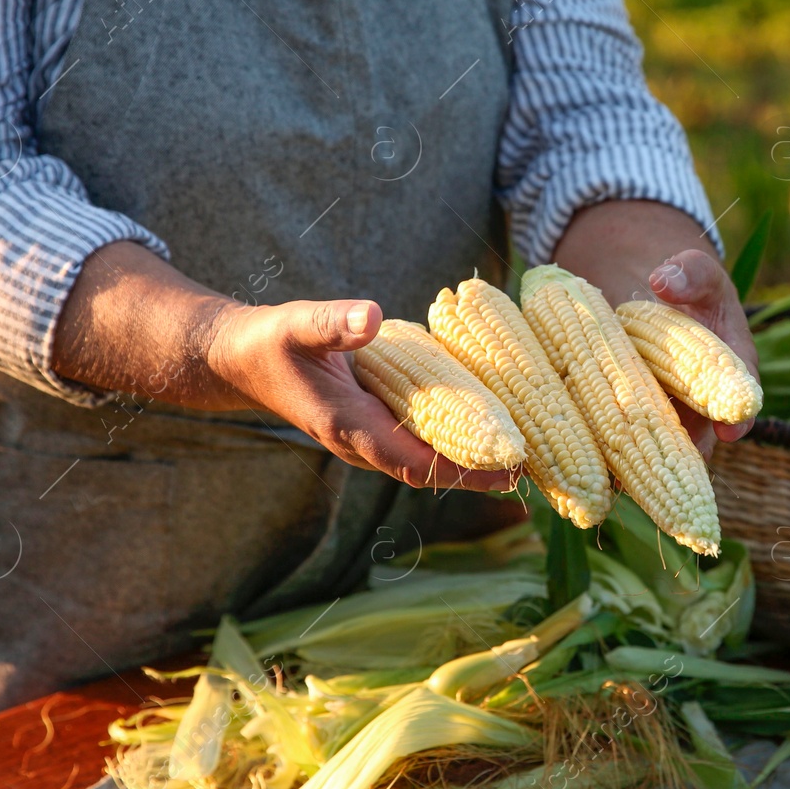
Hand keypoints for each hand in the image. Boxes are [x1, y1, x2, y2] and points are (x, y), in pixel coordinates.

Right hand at [51, 242, 512, 491]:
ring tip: (537, 451)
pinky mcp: (380, 424)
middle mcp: (367, 444)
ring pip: (434, 458)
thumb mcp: (298, 325)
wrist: (244, 359)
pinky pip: (428, 438)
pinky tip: (500, 423)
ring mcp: (374, 438)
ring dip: (479, 458)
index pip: (418, 462)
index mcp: (351, 430)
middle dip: (486, 472)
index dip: (467, 469)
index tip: (514, 468)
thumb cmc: (272, 341)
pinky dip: (463, 436)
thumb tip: (375, 317)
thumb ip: (333, 323)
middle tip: (545, 467)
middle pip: (436, 470)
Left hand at [550, 200, 760, 457]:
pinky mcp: (631, 426)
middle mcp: (702, 410)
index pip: (740, 404)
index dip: (736, 420)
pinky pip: (618, 445)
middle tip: (662, 463)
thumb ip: (690, 273)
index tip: (726, 430)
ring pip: (653, 451)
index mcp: (731, 377)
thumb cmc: (687, 293)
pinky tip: (577, 451)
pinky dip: (599, 449)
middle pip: (695, 441)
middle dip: (679, 456)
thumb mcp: (697, 275)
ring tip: (614, 468)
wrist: (652, 309)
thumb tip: (662, 280)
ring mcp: (666, 422)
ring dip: (635, 462)